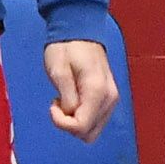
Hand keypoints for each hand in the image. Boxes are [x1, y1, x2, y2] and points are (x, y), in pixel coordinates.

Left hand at [44, 28, 119, 145]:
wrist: (80, 29)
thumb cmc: (66, 47)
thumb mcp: (59, 71)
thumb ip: (67, 98)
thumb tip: (71, 115)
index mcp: (97, 91)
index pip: (82, 126)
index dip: (62, 123)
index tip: (52, 104)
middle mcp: (109, 98)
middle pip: (89, 133)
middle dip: (69, 125)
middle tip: (58, 103)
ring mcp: (111, 99)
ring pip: (93, 130)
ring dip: (75, 121)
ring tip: (65, 99)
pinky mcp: (109, 98)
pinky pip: (95, 120)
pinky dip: (82, 116)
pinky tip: (73, 98)